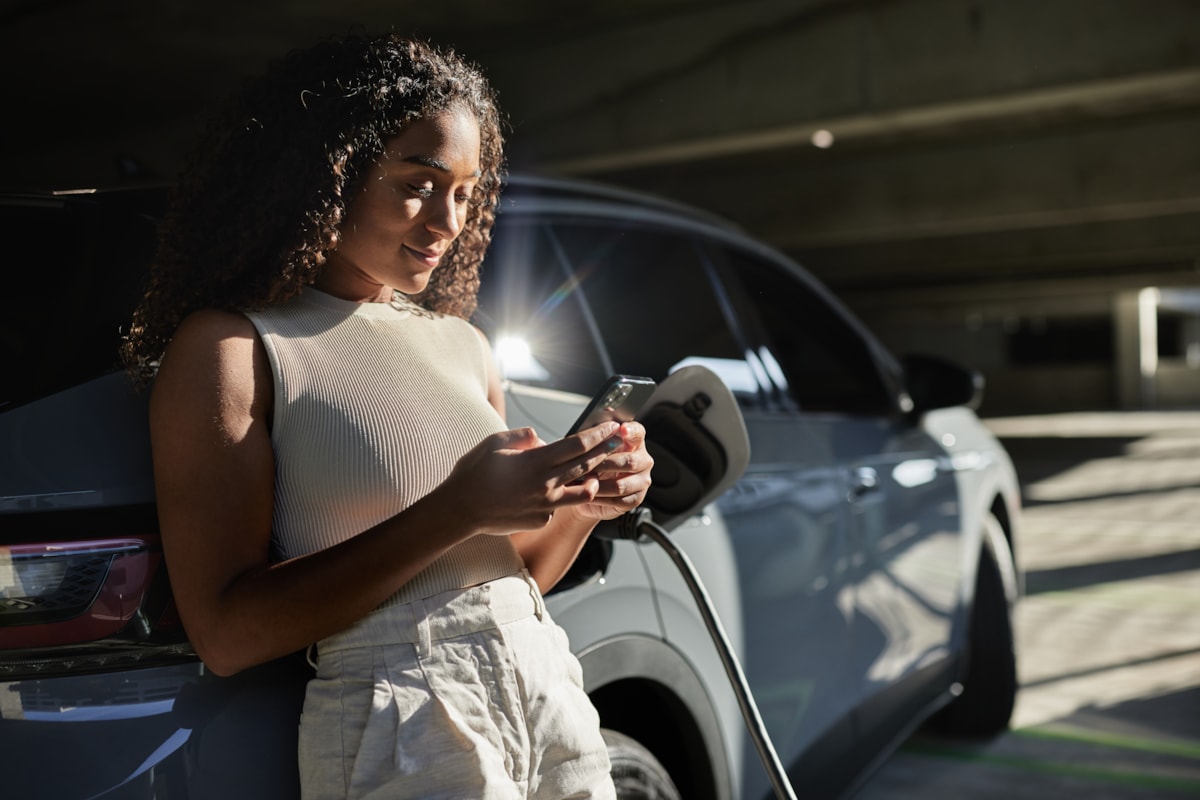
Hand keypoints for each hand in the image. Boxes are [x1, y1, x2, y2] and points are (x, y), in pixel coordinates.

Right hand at [439, 421, 626, 535]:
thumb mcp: (495, 442)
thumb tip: (543, 440)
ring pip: (581, 491)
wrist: (460, 510)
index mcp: (536, 461)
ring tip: (599, 472)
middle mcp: (545, 484)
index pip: (577, 445)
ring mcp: (546, 505)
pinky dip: (558, 497)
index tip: (610, 427)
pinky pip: (557, 506)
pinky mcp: (541, 519)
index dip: (597, 435)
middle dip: (604, 451)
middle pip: (585, 465)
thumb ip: (523, 437)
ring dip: (593, 479)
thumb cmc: (473, 473)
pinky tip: (551, 493)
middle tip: (619, 442)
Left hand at [570, 422, 653, 521]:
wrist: (587, 490)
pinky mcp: (636, 499)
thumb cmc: (590, 462)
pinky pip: (619, 500)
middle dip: (604, 463)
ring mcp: (642, 481)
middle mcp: (643, 460)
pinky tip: (589, 493)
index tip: (621, 429)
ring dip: (599, 484)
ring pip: (621, 484)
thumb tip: (605, 411)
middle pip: (629, 462)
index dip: (631, 431)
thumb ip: (600, 430)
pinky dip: (601, 498)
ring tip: (582, 482)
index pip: (638, 432)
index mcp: (635, 441)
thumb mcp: (591, 445)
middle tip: (585, 465)